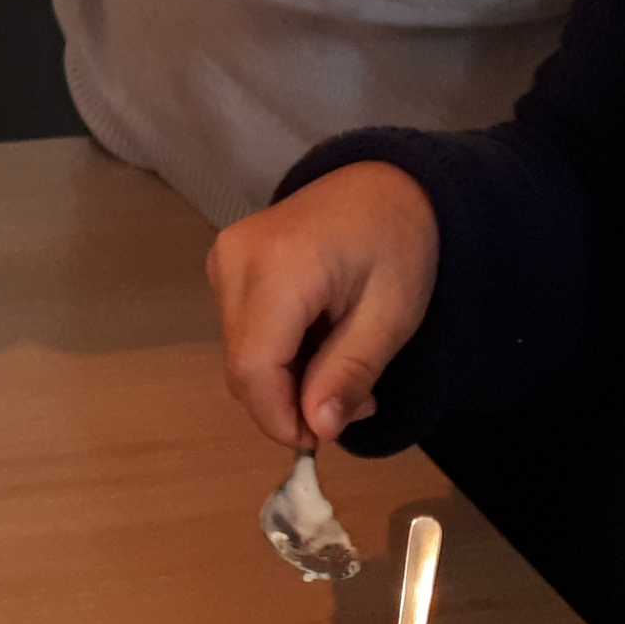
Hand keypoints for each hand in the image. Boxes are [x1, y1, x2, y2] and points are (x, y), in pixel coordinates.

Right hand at [206, 162, 439, 454]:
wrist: (385, 183)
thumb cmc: (399, 242)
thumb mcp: (392, 316)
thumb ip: (350, 373)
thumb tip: (316, 430)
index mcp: (280, 266)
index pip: (254, 368)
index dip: (280, 419)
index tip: (324, 440)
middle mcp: (237, 258)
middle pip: (243, 367)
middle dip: (292, 404)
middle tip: (353, 404)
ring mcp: (225, 258)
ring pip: (241, 355)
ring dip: (287, 383)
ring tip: (343, 371)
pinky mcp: (226, 263)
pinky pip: (243, 332)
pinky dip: (278, 356)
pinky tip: (320, 343)